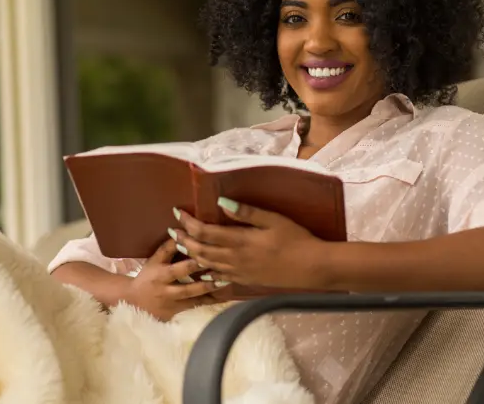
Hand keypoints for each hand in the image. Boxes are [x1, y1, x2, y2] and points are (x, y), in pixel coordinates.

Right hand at [122, 238, 227, 320]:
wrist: (134, 302)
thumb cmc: (148, 277)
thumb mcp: (154, 260)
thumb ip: (168, 248)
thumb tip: (183, 231)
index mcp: (158, 268)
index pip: (169, 254)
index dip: (185, 249)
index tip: (201, 241)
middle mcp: (163, 283)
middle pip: (181, 275)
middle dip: (199, 268)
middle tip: (217, 262)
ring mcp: (171, 298)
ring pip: (191, 293)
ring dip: (208, 286)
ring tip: (225, 280)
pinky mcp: (177, 310)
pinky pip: (196, 305)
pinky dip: (210, 300)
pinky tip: (224, 295)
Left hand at [170, 197, 325, 288]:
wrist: (311, 268)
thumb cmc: (295, 239)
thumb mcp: (273, 220)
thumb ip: (246, 212)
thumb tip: (222, 202)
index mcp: (240, 241)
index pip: (205, 231)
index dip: (189, 222)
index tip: (178, 212)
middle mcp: (235, 258)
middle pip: (201, 250)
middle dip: (184, 239)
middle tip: (172, 229)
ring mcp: (239, 272)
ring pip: (207, 264)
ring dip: (191, 254)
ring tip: (180, 246)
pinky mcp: (246, 280)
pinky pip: (219, 277)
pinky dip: (206, 272)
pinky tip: (201, 270)